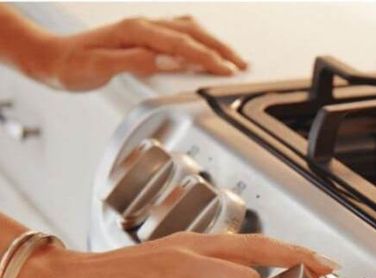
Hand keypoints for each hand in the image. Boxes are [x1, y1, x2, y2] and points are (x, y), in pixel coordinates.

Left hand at [32, 15, 246, 89]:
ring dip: (213, 43)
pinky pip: (179, 34)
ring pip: (188, 30)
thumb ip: (136, 62)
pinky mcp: (144, 37)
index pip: (181, 44)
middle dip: (219, 49)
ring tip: (232, 58)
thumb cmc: (73, 65)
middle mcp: (142, 27)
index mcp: (135, 32)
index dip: (206, 58)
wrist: (52, 58)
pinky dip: (199, 41)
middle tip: (241, 65)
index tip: (225, 70)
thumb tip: (168, 61)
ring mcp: (144, 30)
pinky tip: (206, 50)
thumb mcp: (101, 67)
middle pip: (191, 32)